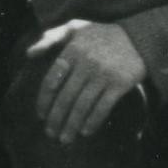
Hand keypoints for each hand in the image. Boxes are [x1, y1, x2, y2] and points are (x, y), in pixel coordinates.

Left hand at [26, 15, 150, 141]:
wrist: (139, 37)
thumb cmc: (101, 35)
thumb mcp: (75, 28)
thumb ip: (51, 37)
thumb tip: (28, 54)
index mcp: (73, 50)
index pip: (52, 80)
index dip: (44, 100)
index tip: (41, 115)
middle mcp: (87, 63)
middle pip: (65, 97)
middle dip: (56, 118)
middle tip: (50, 133)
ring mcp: (104, 74)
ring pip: (82, 106)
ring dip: (71, 125)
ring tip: (65, 139)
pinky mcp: (120, 84)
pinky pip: (103, 108)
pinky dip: (92, 122)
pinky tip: (85, 132)